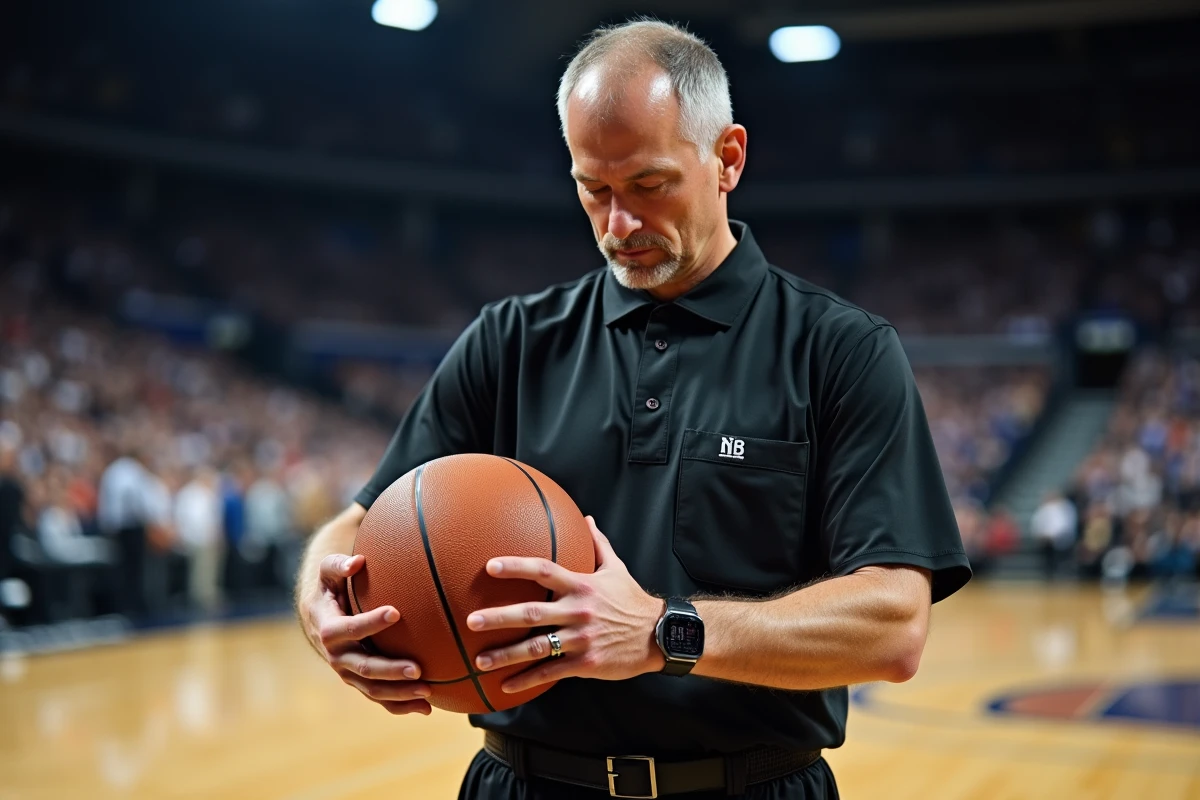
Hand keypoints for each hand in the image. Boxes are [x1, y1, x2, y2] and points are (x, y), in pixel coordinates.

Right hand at [302, 553, 433, 714]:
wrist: (320, 617)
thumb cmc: (331, 588)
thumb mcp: (328, 573)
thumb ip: (338, 565)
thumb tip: (356, 563)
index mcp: (328, 628)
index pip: (348, 629)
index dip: (369, 623)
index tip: (395, 612)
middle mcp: (336, 656)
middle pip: (363, 668)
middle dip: (390, 670)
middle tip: (418, 669)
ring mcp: (348, 673)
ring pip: (373, 689)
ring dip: (400, 693)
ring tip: (428, 692)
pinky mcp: (359, 683)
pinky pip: (380, 698)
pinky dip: (401, 706)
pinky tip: (427, 708)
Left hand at [466, 516, 665, 693]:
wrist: (660, 635)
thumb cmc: (633, 600)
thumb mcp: (617, 568)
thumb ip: (598, 544)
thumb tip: (586, 519)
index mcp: (582, 585)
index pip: (543, 570)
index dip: (517, 566)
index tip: (490, 566)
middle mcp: (578, 610)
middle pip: (532, 613)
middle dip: (499, 617)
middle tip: (471, 621)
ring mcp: (582, 638)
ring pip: (537, 647)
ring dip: (506, 655)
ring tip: (479, 661)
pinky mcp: (586, 663)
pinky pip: (552, 672)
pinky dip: (527, 680)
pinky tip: (506, 685)